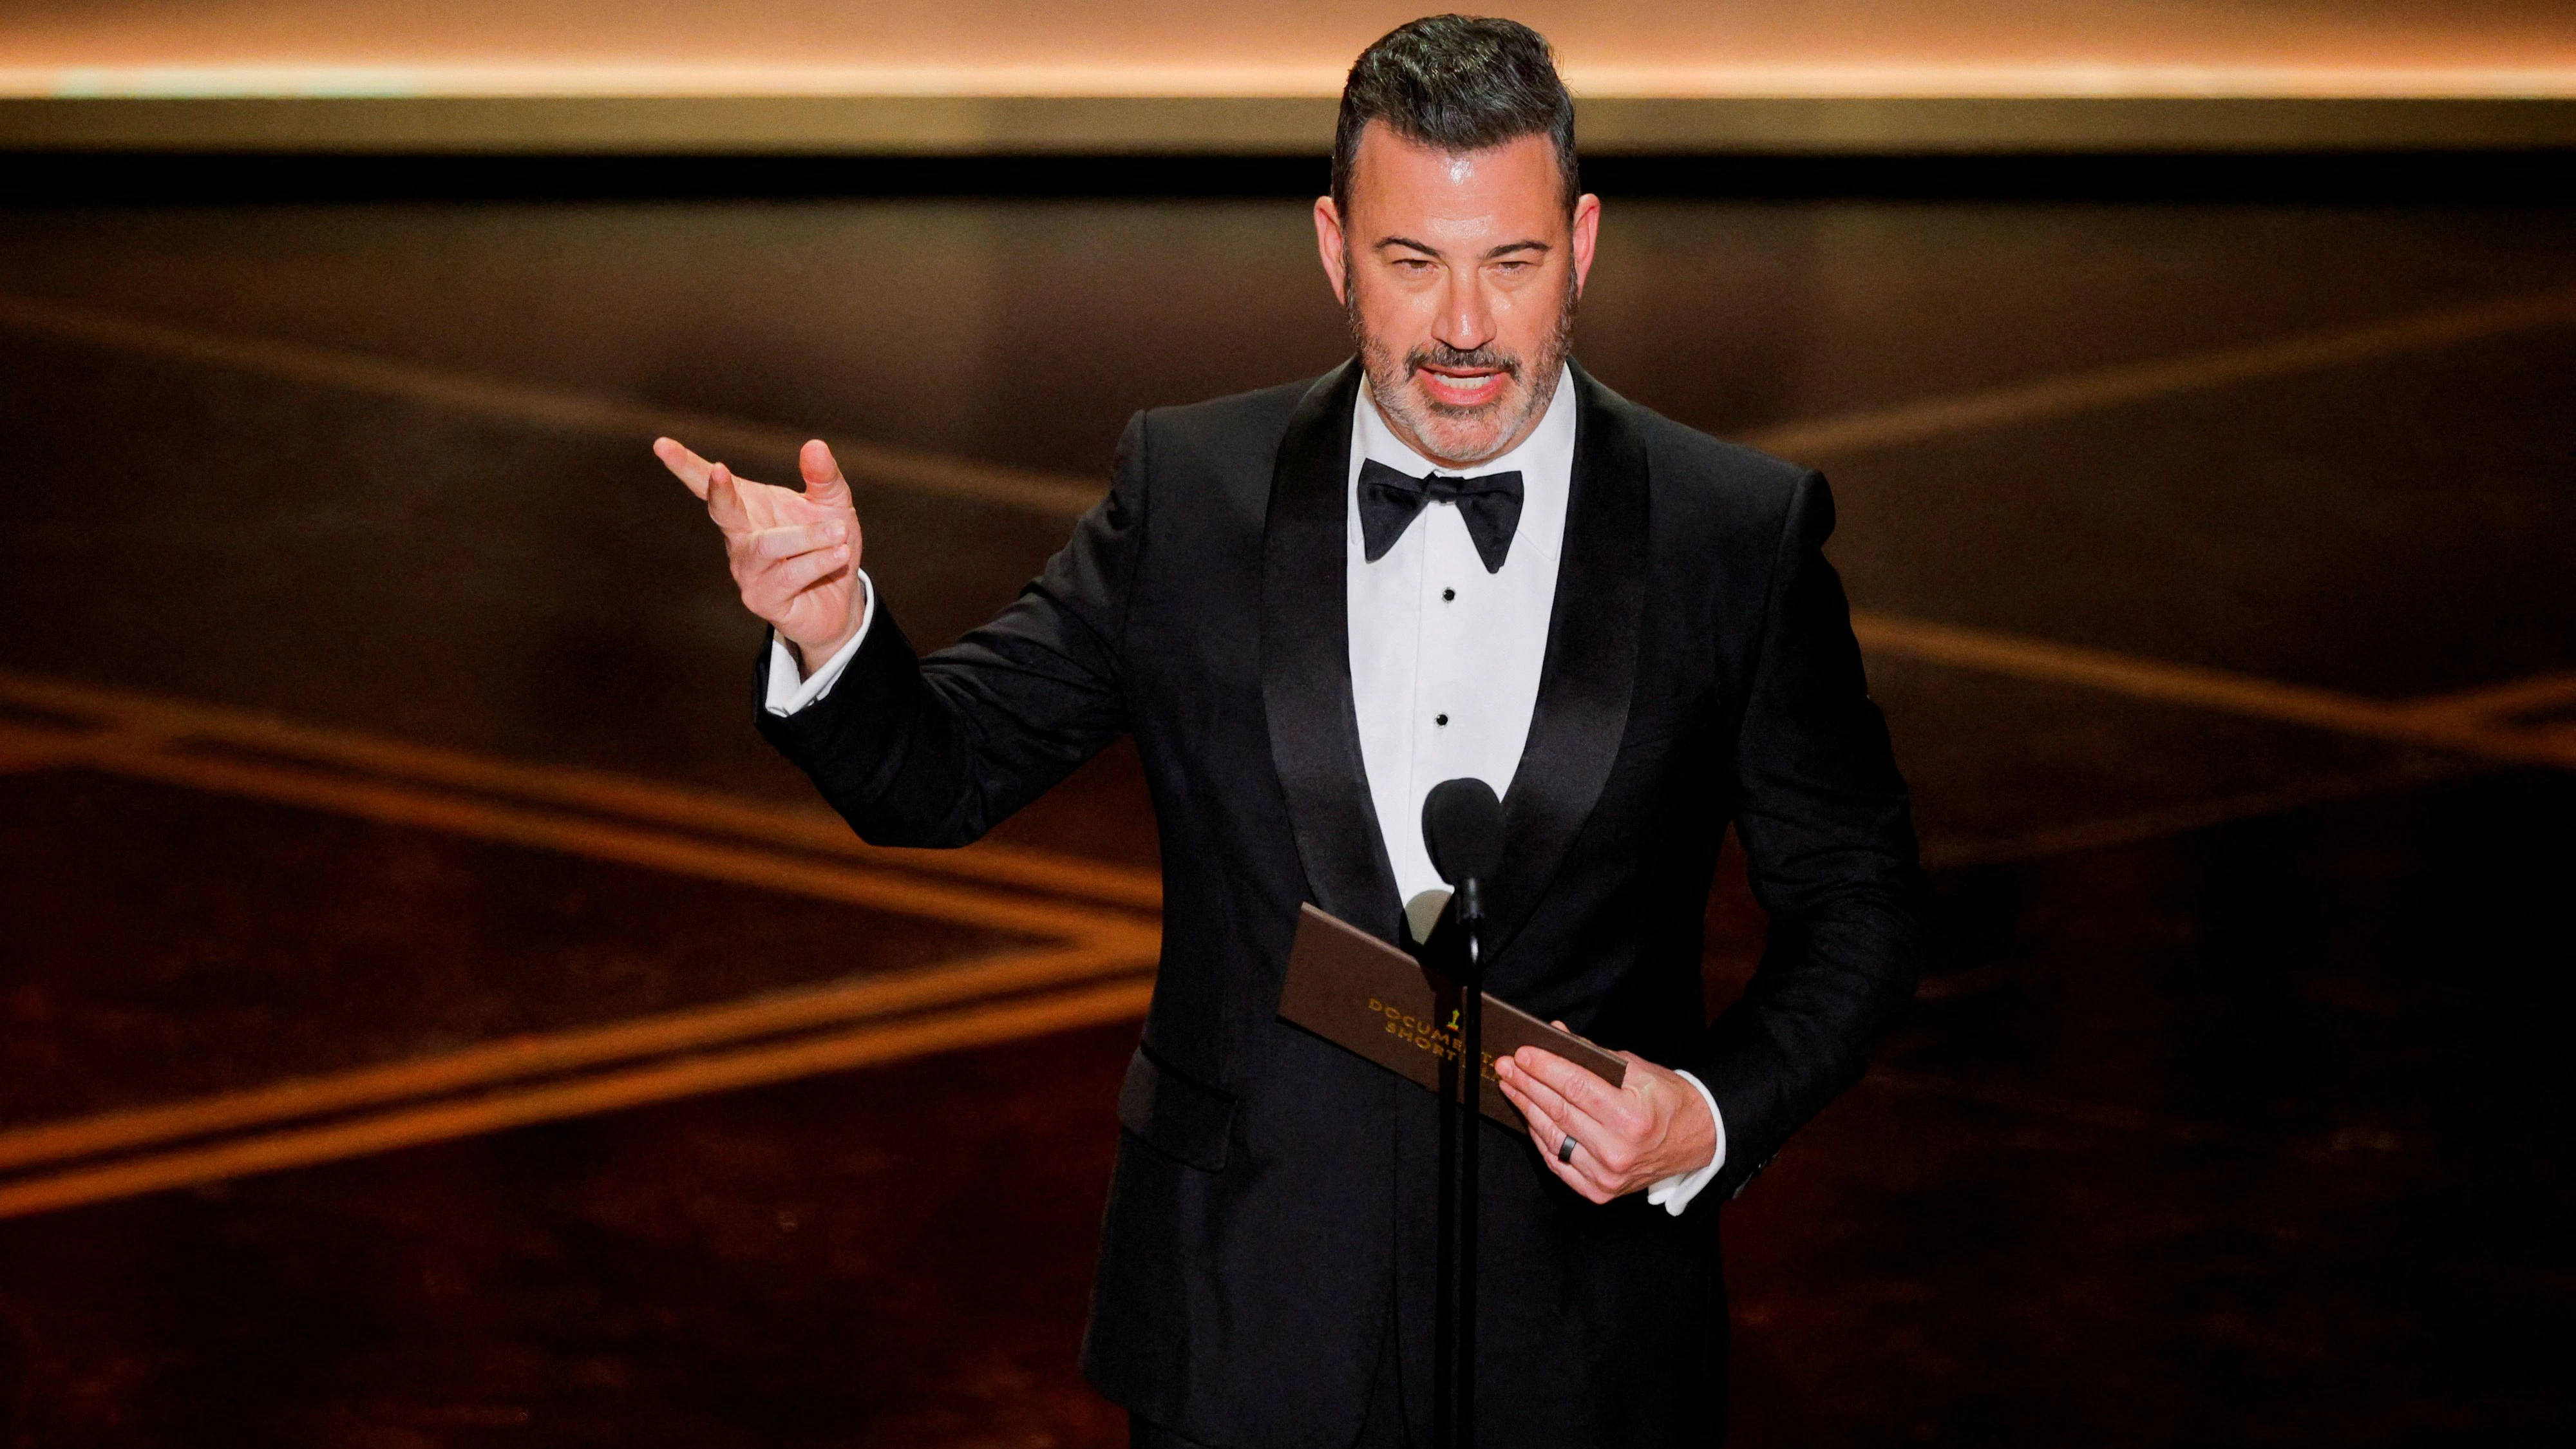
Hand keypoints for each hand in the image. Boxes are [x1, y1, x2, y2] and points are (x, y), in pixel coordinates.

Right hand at [656, 436, 864, 664]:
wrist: (841, 603)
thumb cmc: (830, 546)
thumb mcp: (834, 505)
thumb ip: (824, 477)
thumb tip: (814, 445)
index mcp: (750, 507)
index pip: (711, 484)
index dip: (686, 465)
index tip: (662, 445)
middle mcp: (741, 538)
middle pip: (721, 512)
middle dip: (719, 492)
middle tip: (720, 472)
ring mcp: (747, 570)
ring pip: (766, 546)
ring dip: (807, 537)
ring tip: (840, 530)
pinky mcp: (762, 599)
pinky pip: (788, 576)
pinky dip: (817, 561)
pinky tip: (840, 554)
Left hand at [1494, 1026, 1715, 1204]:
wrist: (1697, 1142)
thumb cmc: (1668, 1102)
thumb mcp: (1640, 1070)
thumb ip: (1595, 1056)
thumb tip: (1557, 1035)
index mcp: (1632, 1117)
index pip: (1576, 1087)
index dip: (1545, 1068)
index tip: (1522, 1053)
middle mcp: (1618, 1150)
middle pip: (1559, 1110)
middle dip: (1528, 1084)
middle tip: (1507, 1066)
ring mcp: (1606, 1176)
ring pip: (1553, 1137)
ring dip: (1527, 1109)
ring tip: (1511, 1087)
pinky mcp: (1599, 1191)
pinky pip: (1558, 1162)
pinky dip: (1540, 1137)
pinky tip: (1529, 1116)